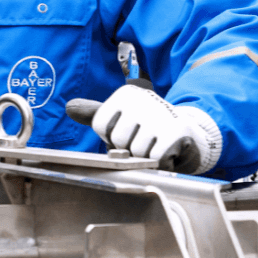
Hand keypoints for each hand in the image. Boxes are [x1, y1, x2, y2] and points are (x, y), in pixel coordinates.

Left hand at [66, 85, 221, 173]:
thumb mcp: (119, 117)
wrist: (188, 133)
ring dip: (145, 157)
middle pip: (117, 140)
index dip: (110, 137)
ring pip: (135, 151)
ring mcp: (160, 114)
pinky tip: (167, 151)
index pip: (99, 125)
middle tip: (144, 140)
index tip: (126, 131)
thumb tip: (69, 107)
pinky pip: (155, 158)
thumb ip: (94, 114)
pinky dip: (160, 162)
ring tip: (155, 145)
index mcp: (125, 94)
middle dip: (128, 149)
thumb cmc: (147, 126)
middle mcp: (142, 99)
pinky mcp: (176, 131)